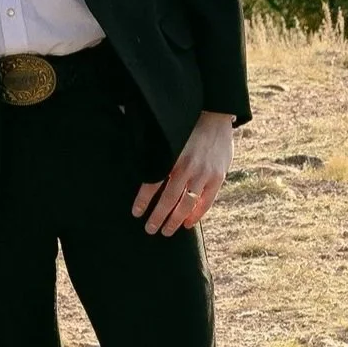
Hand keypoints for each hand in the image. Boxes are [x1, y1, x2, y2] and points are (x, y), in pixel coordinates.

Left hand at [133, 110, 236, 234]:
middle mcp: (186, 166)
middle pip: (169, 199)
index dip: (143, 201)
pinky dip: (196, 215)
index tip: (136, 213)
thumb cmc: (186, 125)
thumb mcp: (167, 133)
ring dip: (175, 221)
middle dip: (158, 217)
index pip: (152, 183)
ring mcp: (203, 173)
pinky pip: (206, 202)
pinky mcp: (217, 177)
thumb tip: (130, 144)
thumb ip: (153, 148)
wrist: (215, 115)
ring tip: (166, 231)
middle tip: (150, 230)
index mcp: (170, 155)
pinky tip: (188, 224)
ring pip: (186, 204)